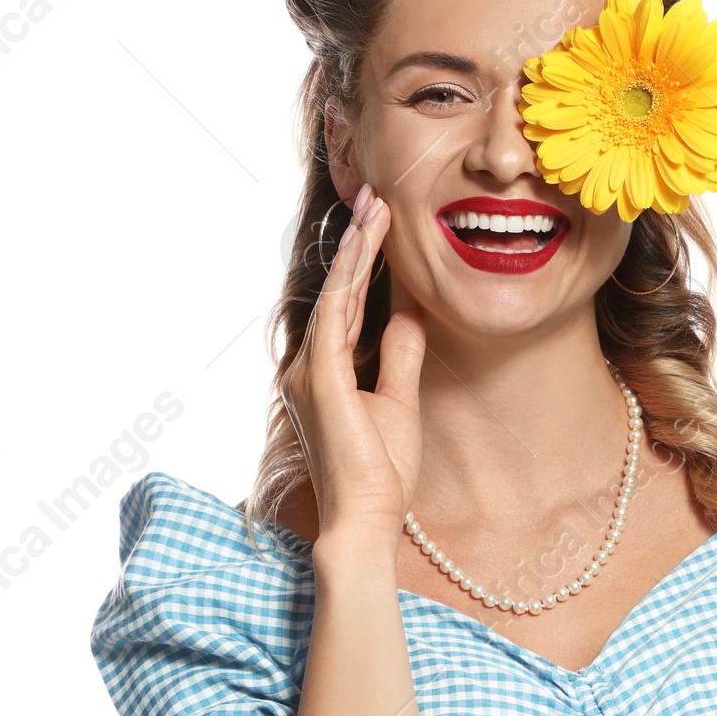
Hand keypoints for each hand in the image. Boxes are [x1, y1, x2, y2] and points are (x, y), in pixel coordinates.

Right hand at [281, 183, 426, 544]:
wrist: (366, 519)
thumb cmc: (381, 474)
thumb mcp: (397, 402)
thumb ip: (398, 356)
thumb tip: (410, 314)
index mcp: (323, 374)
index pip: (346, 306)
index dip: (362, 263)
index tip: (379, 223)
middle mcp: (307, 368)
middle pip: (336, 291)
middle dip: (357, 242)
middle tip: (375, 195)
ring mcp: (309, 372)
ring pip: (335, 294)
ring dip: (356, 248)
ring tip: (376, 206)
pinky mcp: (321, 379)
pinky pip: (336, 315)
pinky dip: (351, 278)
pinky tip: (365, 245)